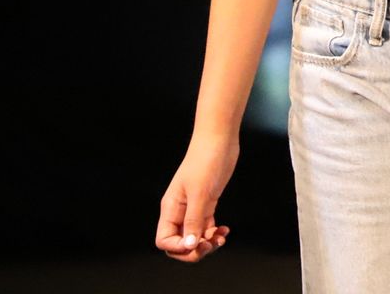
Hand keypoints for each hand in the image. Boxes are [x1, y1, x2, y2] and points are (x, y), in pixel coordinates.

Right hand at [156, 137, 239, 261]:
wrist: (220, 140)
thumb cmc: (206, 161)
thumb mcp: (200, 193)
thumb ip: (193, 220)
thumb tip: (189, 245)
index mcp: (170, 209)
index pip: (164, 240)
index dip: (179, 248)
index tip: (196, 243)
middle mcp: (179, 210)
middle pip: (179, 242)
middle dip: (193, 250)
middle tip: (211, 244)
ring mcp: (192, 207)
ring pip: (194, 236)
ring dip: (206, 243)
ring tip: (221, 238)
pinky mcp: (206, 202)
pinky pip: (205, 226)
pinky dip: (214, 232)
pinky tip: (225, 230)